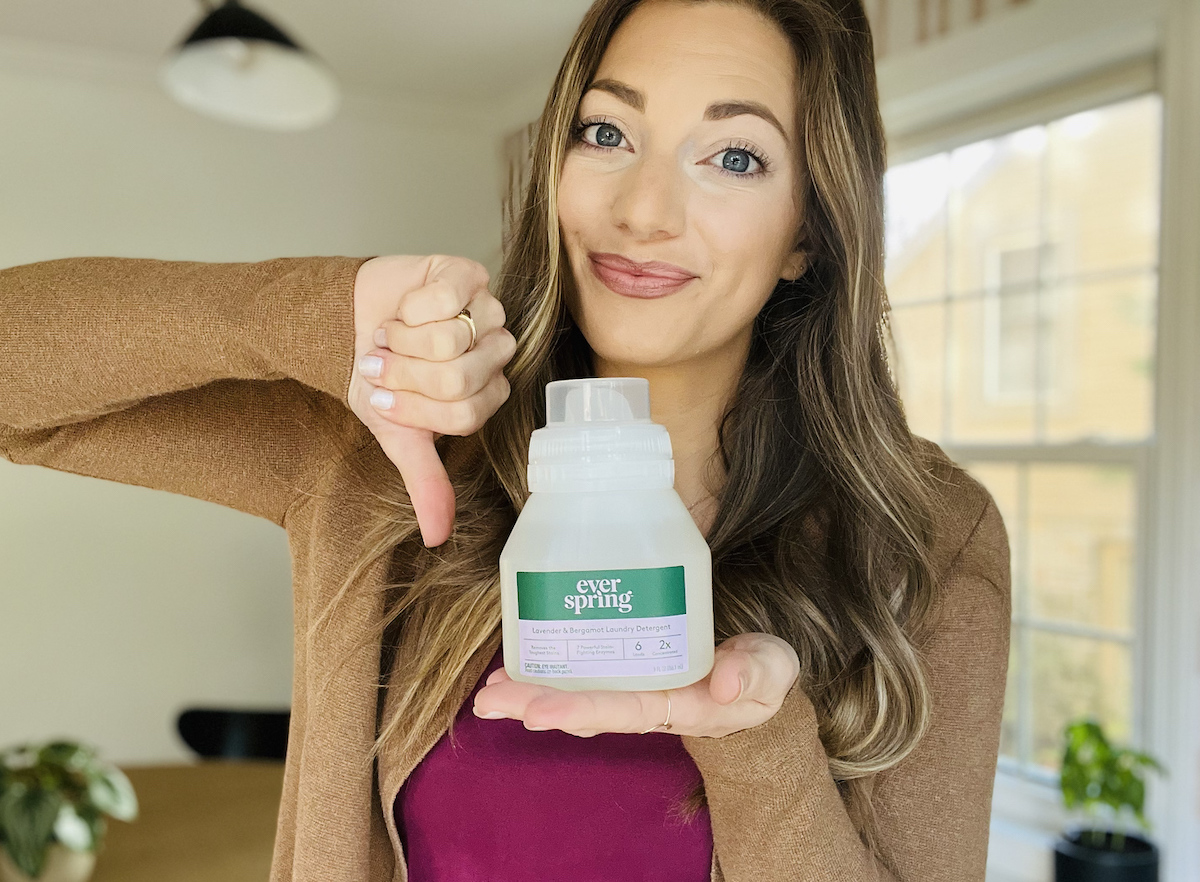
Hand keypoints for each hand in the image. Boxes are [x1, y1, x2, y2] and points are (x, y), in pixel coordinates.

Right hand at [348, 255, 516, 547]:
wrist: (348, 321)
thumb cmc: (378, 375)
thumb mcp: (395, 433)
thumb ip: (424, 481)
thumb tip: (438, 538)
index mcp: (485, 395)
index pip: (464, 415)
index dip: (416, 408)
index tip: (384, 397)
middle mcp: (495, 352)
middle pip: (459, 378)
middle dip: (405, 373)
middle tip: (381, 363)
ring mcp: (488, 311)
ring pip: (452, 339)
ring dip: (404, 339)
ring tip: (390, 335)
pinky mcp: (469, 274)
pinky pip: (446, 297)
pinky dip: (410, 307)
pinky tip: (403, 308)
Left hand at [472, 633, 800, 737]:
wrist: (756, 674)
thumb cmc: (761, 673)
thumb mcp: (771, 672)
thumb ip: (754, 674)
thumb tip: (723, 682)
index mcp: (676, 703)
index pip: (621, 709)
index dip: (577, 708)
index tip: (534, 711)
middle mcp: (645, 700)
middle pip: (583, 707)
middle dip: (534, 704)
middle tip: (488, 701)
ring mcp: (632, 684)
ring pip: (574, 691)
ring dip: (527, 693)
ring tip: (485, 693)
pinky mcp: (625, 665)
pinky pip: (579, 670)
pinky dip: (544, 670)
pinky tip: (512, 665)